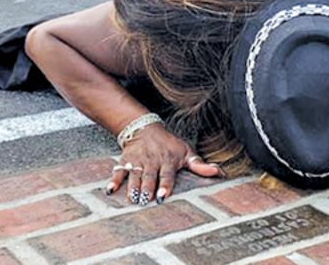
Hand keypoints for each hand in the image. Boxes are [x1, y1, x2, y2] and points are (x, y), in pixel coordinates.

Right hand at [106, 124, 221, 204]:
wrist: (145, 128)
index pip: (167, 174)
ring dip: (133, 186)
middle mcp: (152, 160)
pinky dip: (114, 180)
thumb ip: (199, 165)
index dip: (165, 184)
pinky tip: (110, 190)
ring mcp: (138, 160)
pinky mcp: (125, 160)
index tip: (162, 195)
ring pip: (135, 175)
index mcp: (168, 160)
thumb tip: (218, 172)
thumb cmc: (169, 145)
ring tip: (132, 198)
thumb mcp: (186, 151)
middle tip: (145, 200)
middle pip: (149, 176)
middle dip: (147, 188)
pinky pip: (119, 170)